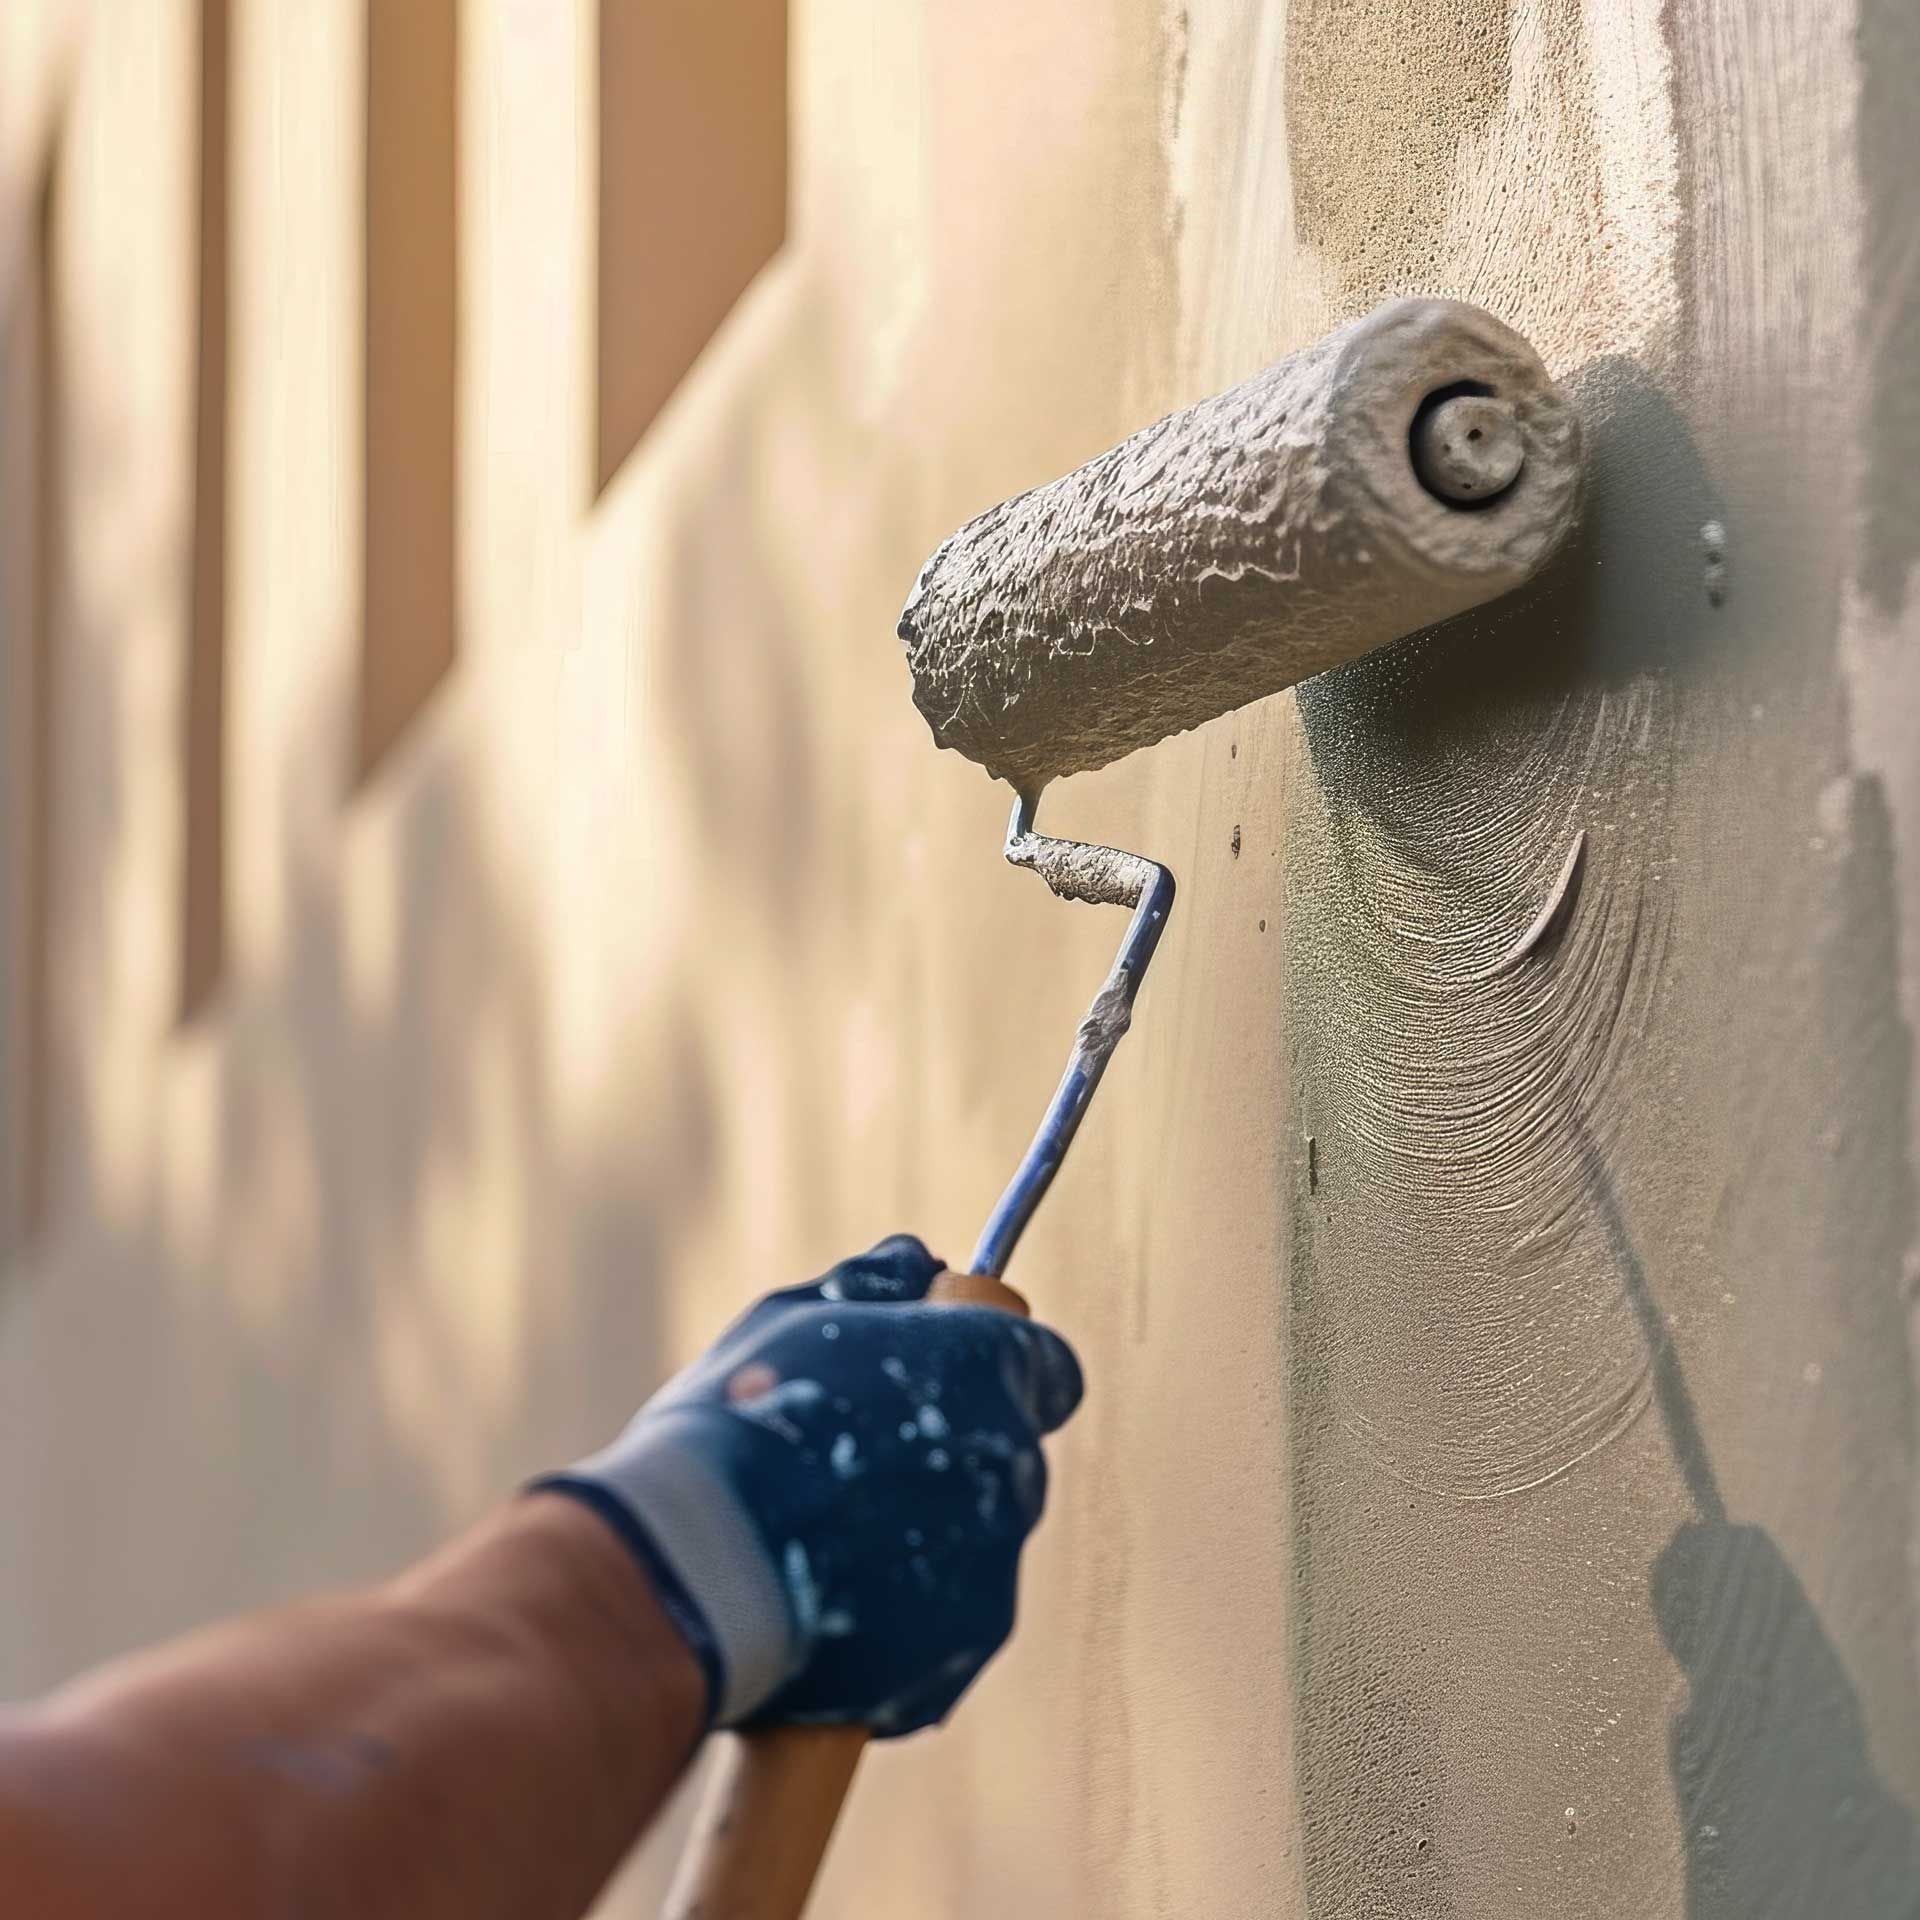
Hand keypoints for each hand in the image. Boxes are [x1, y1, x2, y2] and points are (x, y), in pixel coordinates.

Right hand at [535, 1236, 1083, 1735]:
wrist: (691, 1571)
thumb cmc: (734, 1426)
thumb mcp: (789, 1321)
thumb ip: (871, 1286)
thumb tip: (918, 1262)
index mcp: (987, 1366)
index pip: (1046, 1366)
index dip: (995, 1371)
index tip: (940, 1383)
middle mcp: (1013, 1463)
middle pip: (1005, 1458)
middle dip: (946, 1458)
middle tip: (849, 1465)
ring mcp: (994, 1565)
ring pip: (973, 1546)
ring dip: (919, 1542)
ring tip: (817, 1542)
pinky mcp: (959, 1653)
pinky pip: (941, 1627)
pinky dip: (897, 1621)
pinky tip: (822, 1604)